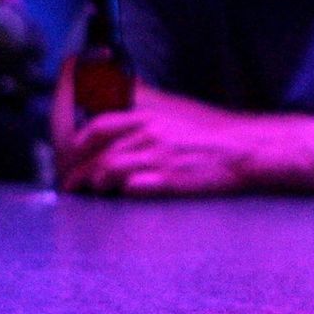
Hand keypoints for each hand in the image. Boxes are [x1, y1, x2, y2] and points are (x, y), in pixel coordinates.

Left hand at [60, 89, 251, 196]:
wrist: (244, 150)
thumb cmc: (209, 134)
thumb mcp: (173, 114)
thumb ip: (144, 117)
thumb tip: (118, 122)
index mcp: (148, 118)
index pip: (100, 125)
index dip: (78, 141)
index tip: (70, 153)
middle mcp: (149, 135)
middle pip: (99, 154)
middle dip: (79, 171)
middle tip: (72, 183)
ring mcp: (158, 158)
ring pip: (109, 171)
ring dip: (96, 184)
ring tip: (91, 193)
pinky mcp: (170, 181)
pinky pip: (132, 189)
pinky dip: (120, 194)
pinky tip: (119, 198)